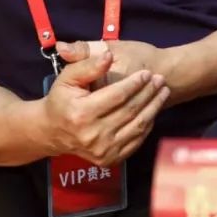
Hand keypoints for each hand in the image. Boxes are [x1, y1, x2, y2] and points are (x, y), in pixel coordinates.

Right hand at [40, 48, 169, 166]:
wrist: (53, 132)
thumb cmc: (62, 100)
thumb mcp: (68, 77)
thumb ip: (88, 65)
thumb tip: (109, 56)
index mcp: (82, 113)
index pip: (117, 96)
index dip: (135, 83)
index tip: (147, 73)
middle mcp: (93, 135)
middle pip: (131, 110)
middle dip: (149, 93)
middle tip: (161, 79)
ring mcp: (103, 150)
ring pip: (138, 126)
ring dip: (154, 107)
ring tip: (163, 91)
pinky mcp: (110, 159)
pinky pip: (137, 140)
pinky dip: (148, 123)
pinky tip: (153, 109)